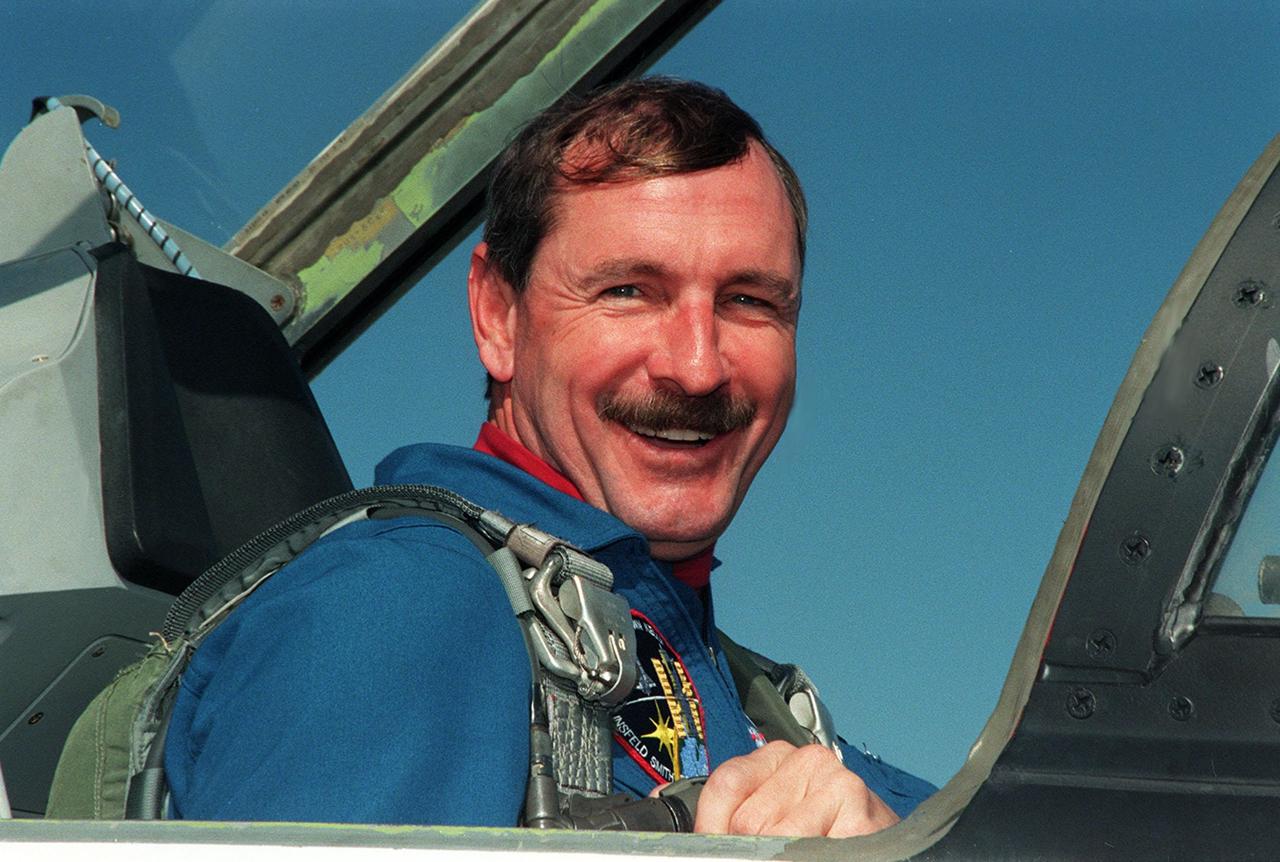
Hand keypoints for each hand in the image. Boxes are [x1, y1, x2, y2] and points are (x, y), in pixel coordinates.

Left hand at [692, 740, 899, 837]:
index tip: (711, 847)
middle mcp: (804, 759)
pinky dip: (806, 856)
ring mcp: (832, 779)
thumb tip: (661, 803)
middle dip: (747, 851)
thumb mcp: (773, 816)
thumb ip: (728, 809)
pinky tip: (819, 852)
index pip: (724, 783)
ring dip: (778, 855)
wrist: (885, 852)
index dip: (711, 827)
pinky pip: (807, 846)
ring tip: (796, 854)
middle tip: (765, 855)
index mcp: (776, 757)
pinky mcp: (856, 803)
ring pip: (773, 836)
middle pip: (746, 818)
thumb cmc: (825, 836)